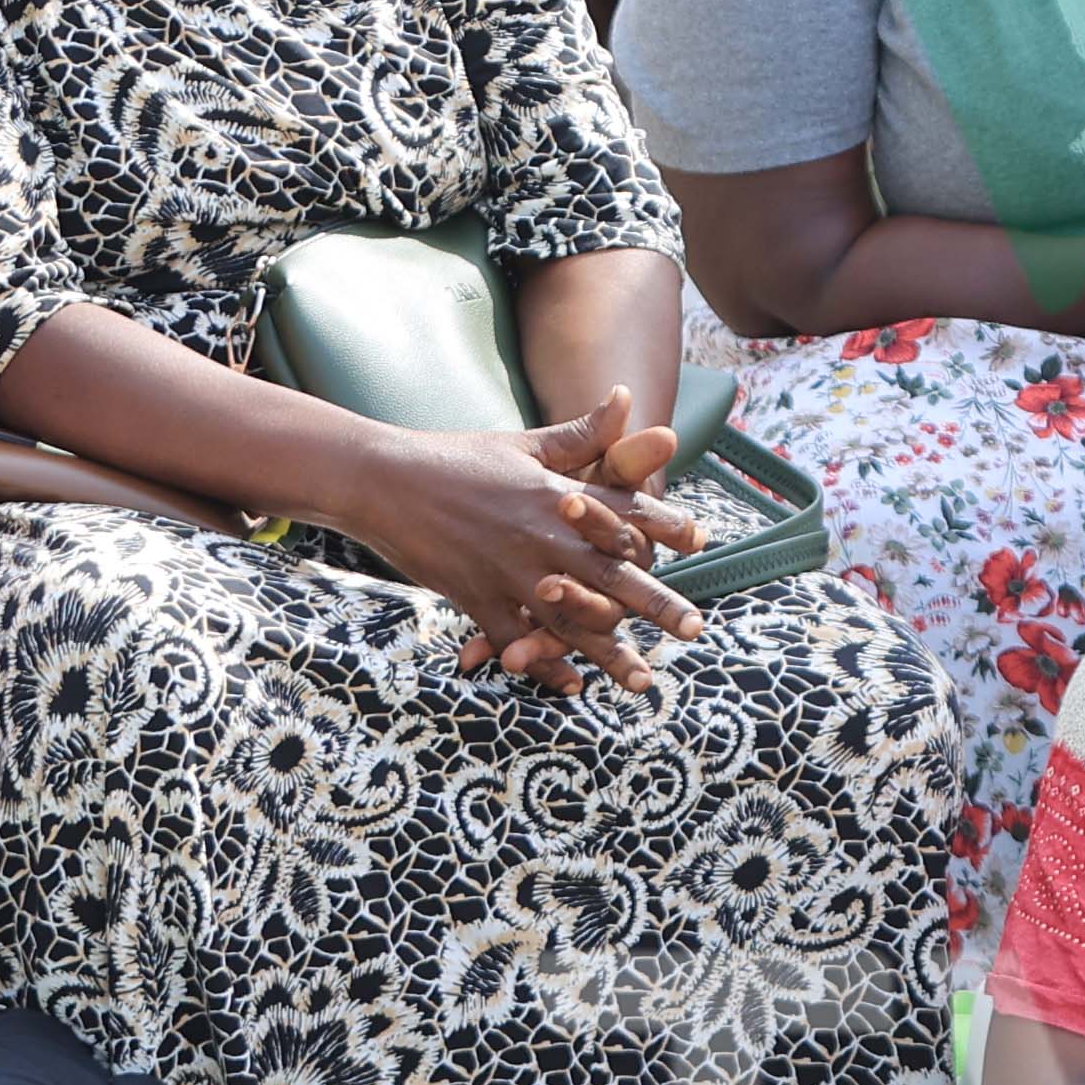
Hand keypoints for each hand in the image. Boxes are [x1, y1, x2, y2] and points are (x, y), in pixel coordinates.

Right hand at [331, 403, 702, 695]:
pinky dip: (542, 665)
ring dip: (608, 652)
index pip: (623, 509)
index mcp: (557, 494)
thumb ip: (580, 434)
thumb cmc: (455, 458)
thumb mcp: (522, 444)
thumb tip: (626, 397)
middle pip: (611, 574)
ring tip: (643, 680)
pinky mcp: (478, 597)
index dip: (664, 524)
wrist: (383, 480)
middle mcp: (543, 535)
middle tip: (695, 628)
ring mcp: (511, 570)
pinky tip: (570, 687)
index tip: (700, 539)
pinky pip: (517, 639)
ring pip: (571, 619)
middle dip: (656, 603)